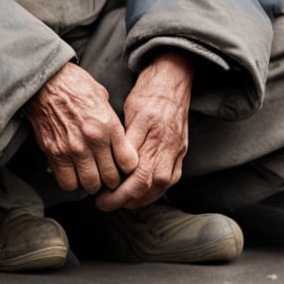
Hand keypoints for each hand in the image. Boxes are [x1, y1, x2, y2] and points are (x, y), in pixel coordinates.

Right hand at [25, 62, 138, 193]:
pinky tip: (73, 172)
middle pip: (110, 178)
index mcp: (108, 124)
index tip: (122, 165)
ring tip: (89, 174)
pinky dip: (72, 181)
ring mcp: (73, 149)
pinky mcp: (54, 154)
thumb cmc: (76, 86)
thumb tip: (118, 141)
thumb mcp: (103, 98)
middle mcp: (93, 140)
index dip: (127, 168)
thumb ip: (111, 122)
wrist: (46, 81)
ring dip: (92, 182)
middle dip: (111, 179)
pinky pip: (68, 183)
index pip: (128, 162)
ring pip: (90, 184)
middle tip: (107, 173)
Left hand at [95, 49, 193, 211]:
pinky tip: (143, 194)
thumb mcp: (129, 109)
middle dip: (125, 199)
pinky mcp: (181, 150)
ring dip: (141, 199)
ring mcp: (176, 148)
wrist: (173, 80)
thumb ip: (124, 138)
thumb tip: (110, 164)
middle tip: (106, 204)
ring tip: (122, 203)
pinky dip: (156, 191)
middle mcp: (165, 142)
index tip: (101, 196)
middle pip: (148, 182)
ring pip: (161, 185)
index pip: (134, 171)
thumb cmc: (147, 92)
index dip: (117, 189)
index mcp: (149, 129)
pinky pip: (172, 178)